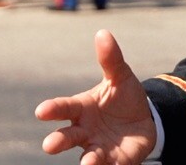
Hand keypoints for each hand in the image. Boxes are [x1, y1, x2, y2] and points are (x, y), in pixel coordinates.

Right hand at [36, 30, 157, 163]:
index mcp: (81, 109)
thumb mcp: (120, 77)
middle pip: (68, 136)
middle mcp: (84, 131)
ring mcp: (98, 148)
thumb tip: (103, 33)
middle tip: (49, 145)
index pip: (63, 108)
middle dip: (58, 141)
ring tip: (87, 163)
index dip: (52, 109)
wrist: (144, 119)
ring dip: (87, 161)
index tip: (41, 111)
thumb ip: (110, 59)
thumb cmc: (123, 97)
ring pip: (88, 158)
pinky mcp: (116, 162)